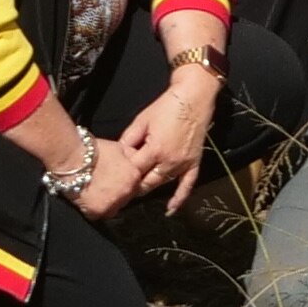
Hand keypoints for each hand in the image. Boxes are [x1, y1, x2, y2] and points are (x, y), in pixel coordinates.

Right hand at [74, 132, 144, 222]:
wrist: (72, 160)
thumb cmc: (93, 152)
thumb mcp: (119, 148)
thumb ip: (131, 158)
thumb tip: (136, 160)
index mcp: (134, 176)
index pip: (135, 185)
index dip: (125, 182)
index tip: (116, 180)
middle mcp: (127, 192)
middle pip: (126, 198)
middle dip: (117, 193)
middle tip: (103, 186)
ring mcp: (114, 204)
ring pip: (114, 207)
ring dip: (107, 202)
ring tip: (95, 192)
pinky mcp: (99, 212)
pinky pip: (99, 215)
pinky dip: (94, 209)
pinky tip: (87, 198)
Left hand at [114, 61, 223, 210]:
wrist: (193, 96)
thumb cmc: (166, 106)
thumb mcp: (141, 120)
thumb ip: (128, 139)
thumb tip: (118, 153)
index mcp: (154, 150)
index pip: (133, 171)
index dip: (123, 174)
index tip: (114, 177)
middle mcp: (169, 161)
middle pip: (147, 183)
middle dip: (134, 186)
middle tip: (122, 188)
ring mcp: (183, 164)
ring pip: (162, 184)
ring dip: (150, 188)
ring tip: (136, 193)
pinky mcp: (194, 163)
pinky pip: (187, 185)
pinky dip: (179, 199)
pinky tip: (170, 210)